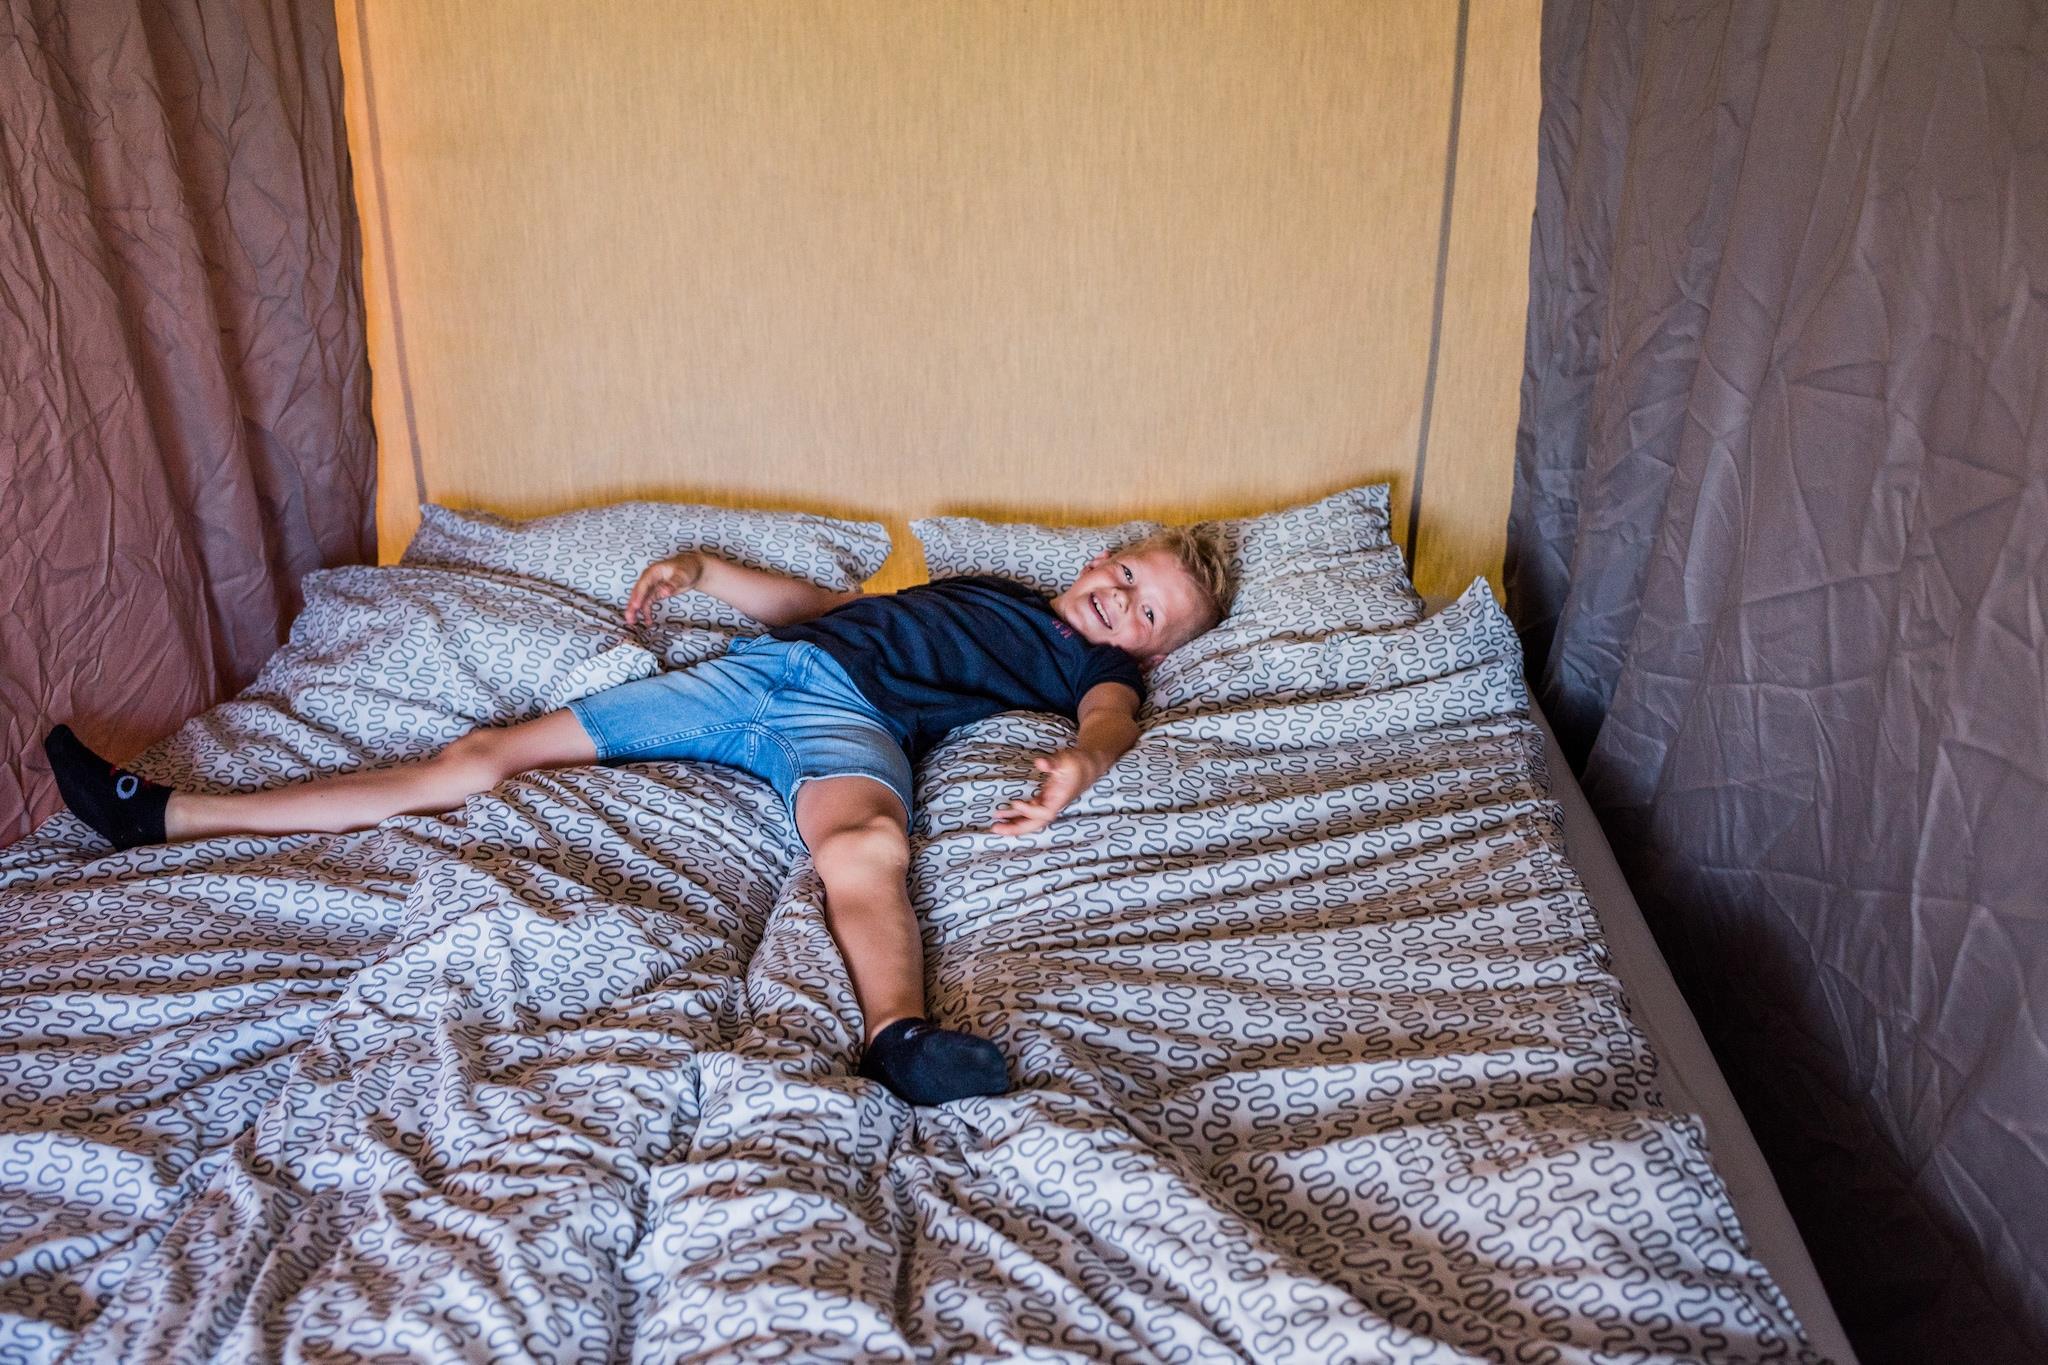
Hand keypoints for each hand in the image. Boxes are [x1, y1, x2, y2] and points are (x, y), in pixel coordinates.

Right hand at [625, 551, 704, 625]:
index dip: (638, 595)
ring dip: (636, 610)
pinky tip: (648, 621)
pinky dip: (646, 612)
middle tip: (629, 618)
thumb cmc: (688, 568)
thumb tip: (664, 592)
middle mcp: (649, 579)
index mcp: (653, 571)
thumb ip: (673, 583)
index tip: (635, 606)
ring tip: (633, 622)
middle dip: (633, 605)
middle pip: (638, 592)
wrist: (693, 568)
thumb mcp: (682, 575)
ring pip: (641, 599)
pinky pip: (648, 603)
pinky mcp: (655, 593)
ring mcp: (651, 586)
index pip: (643, 584)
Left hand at [991, 748, 1108, 836]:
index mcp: (1060, 798)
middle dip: (1017, 828)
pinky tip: (1002, 814)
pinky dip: (1016, 813)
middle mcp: (1054, 805)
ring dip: (1013, 823)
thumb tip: (1039, 763)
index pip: (1045, 812)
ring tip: (995, 825)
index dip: (1030, 811)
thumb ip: (1052, 763)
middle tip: (996, 829)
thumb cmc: (1076, 763)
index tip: (1015, 802)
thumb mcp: (1065, 759)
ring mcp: (1048, 804)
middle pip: (1035, 823)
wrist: (1087, 767)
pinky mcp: (1044, 800)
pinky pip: (1028, 811)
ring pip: (1030, 819)